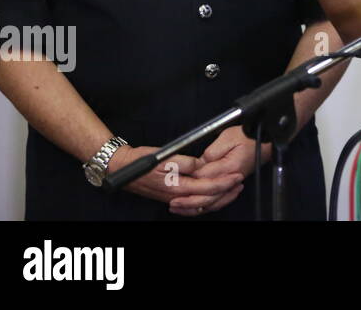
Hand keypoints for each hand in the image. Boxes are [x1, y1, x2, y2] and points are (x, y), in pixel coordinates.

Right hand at [108, 145, 243, 213]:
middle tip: (239, 183)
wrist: (121, 168)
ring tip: (232, 189)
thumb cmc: (140, 161)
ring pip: (201, 204)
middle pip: (207, 200)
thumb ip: (185, 162)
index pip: (207, 187)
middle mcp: (175, 195)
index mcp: (175, 186)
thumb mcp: (164, 156)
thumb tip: (200, 165)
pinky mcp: (171, 196)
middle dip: (226, 192)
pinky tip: (213, 196)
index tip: (236, 176)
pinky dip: (205, 202)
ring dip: (218, 198)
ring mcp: (173, 198)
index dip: (224, 182)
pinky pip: (192, 204)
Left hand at [166, 126, 269, 216]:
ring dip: (194, 205)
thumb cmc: (248, 137)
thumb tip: (199, 164)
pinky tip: (195, 206)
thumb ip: (211, 151)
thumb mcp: (228, 137)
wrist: (265, 141)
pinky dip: (205, 205)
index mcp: (229, 167)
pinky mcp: (231, 184)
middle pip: (207, 195)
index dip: (189, 179)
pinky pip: (218, 200)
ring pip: (212, 201)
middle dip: (188, 199)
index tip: (175, 179)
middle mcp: (231, 179)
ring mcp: (232, 183)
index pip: (204, 177)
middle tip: (173, 202)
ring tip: (179, 207)